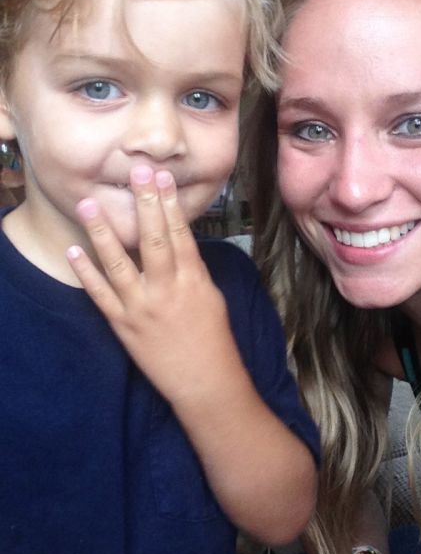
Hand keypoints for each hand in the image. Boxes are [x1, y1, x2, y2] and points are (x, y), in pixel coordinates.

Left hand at [67, 164, 236, 405]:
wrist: (205, 381)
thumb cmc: (213, 338)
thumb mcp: (211, 296)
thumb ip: (192, 269)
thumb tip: (176, 243)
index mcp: (193, 280)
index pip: (180, 233)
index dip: (170, 203)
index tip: (162, 177)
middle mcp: (167, 289)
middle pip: (153, 239)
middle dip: (144, 202)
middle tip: (136, 171)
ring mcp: (142, 307)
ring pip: (119, 263)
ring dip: (103, 231)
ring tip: (89, 203)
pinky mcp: (123, 326)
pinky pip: (101, 296)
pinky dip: (86, 273)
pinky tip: (75, 251)